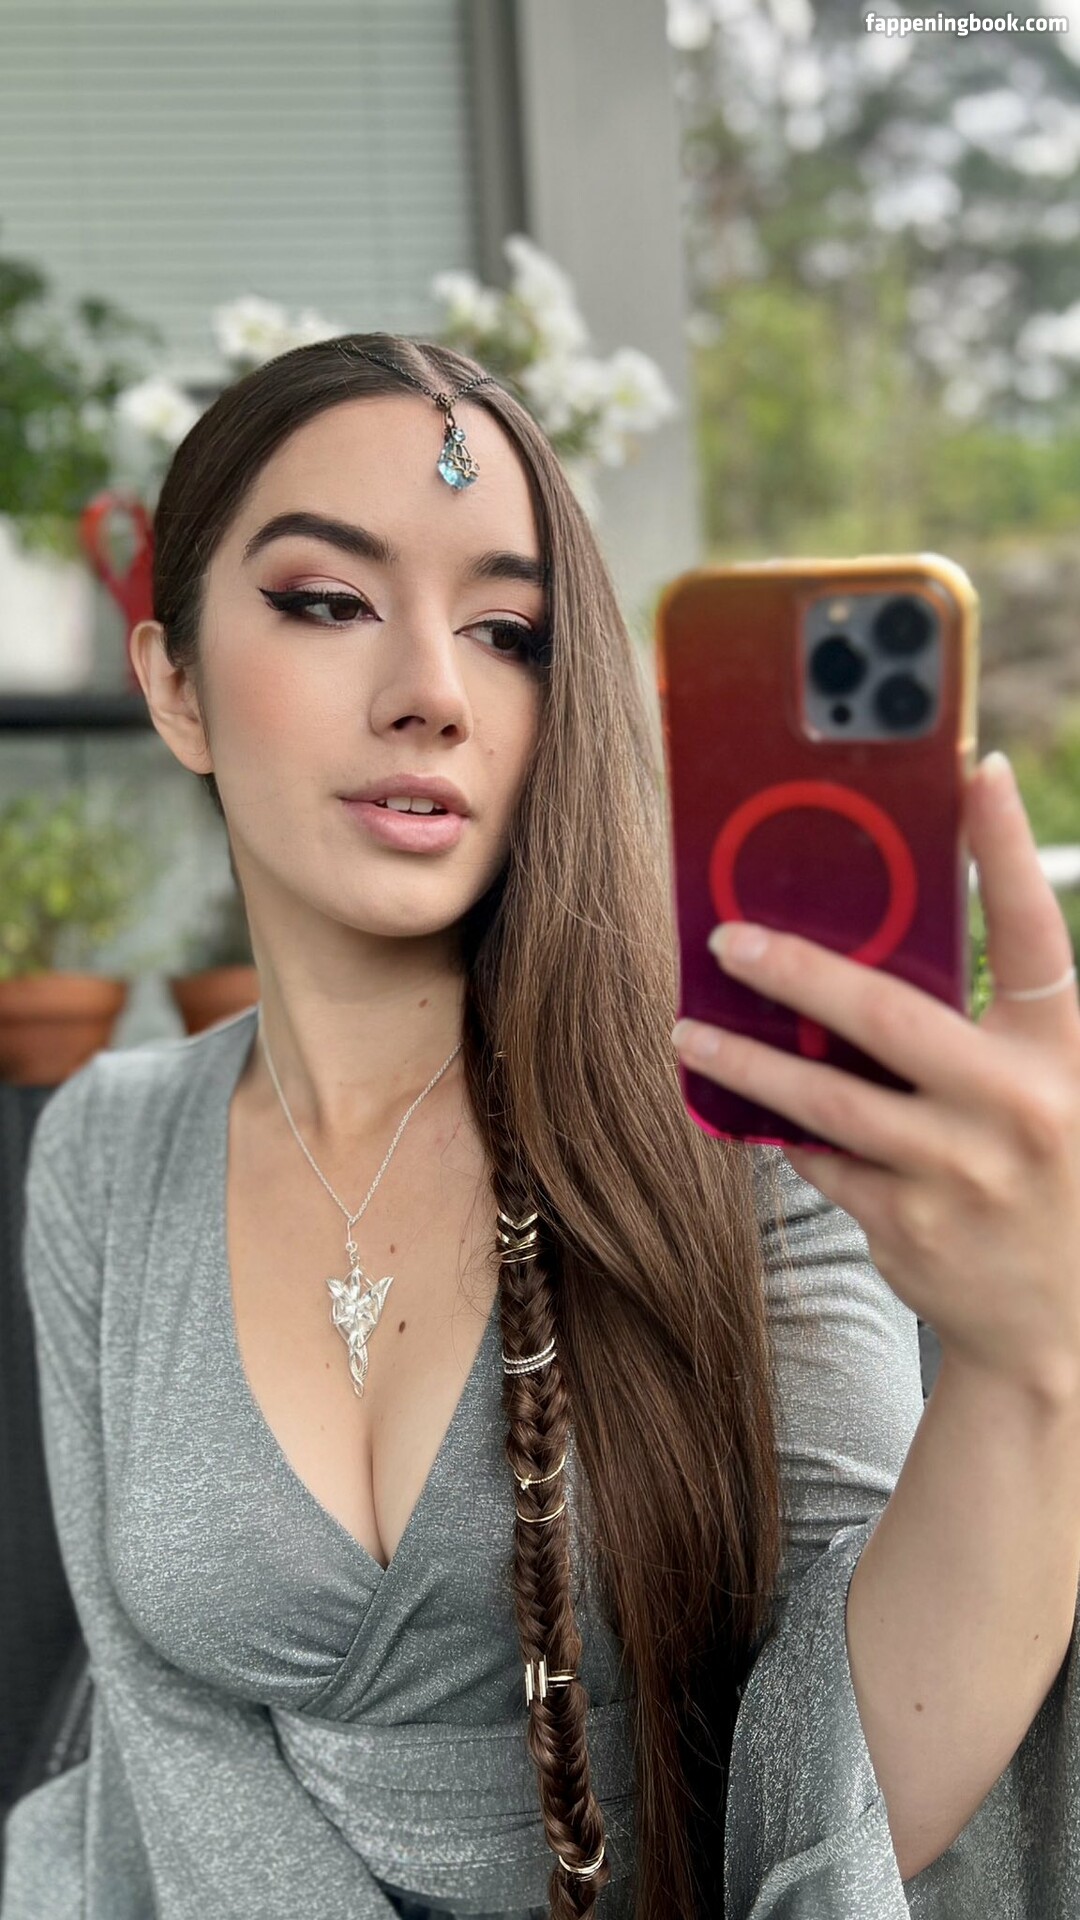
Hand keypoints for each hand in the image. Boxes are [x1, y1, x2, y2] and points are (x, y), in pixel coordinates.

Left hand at [671, 753, 1079, 1403]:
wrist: (1057, 1333)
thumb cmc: (1047, 1183)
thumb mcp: (1048, 1096)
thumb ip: (988, 1034)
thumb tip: (875, 954)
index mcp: (1063, 1057)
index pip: (1037, 935)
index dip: (1008, 850)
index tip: (975, 770)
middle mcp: (1017, 1108)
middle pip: (887, 1014)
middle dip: (798, 969)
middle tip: (728, 941)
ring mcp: (957, 1171)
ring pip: (824, 1097)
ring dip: (745, 1061)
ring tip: (690, 1035)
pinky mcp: (905, 1224)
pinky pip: (821, 1158)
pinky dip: (784, 1132)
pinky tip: (751, 1113)